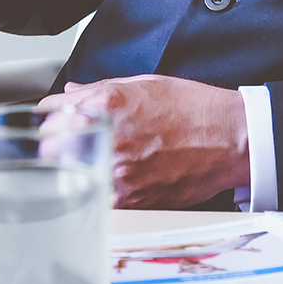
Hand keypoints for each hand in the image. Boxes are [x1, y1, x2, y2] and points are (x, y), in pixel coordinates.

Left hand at [39, 75, 250, 208]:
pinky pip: (97, 198)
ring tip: (88, 165)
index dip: (50, 118)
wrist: (232, 139)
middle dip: (53, 146)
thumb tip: (72, 93)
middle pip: (51, 149)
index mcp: (108, 104)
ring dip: (73, 172)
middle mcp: (109, 138)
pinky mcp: (133, 199)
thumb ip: (101, 89)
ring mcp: (119, 172)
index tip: (52, 122)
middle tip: (62, 147)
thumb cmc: (195, 110)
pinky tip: (108, 182)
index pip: (52, 113)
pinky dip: (96, 192)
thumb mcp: (146, 84)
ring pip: (70, 178)